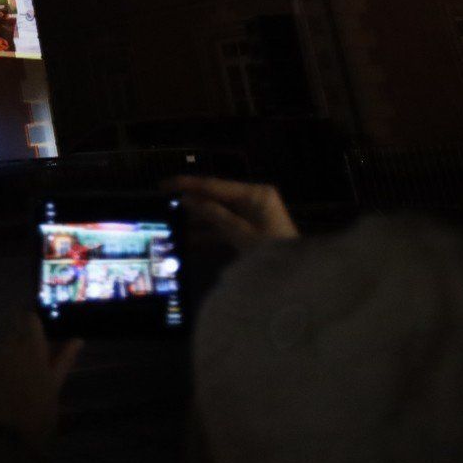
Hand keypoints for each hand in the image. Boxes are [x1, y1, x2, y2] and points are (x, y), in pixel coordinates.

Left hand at [0, 312, 80, 450]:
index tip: (32, 333)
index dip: (29, 324)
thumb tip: (78, 340)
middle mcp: (12, 344)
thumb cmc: (41, 410)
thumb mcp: (55, 384)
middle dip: (18, 346)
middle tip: (24, 370)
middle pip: (13, 334)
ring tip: (10, 384)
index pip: (29, 318)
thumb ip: (64, 358)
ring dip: (4, 359)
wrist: (12, 432)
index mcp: (34, 348)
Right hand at [166, 175, 298, 249]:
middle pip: (215, 198)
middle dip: (190, 202)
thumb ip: (213, 214)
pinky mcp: (250, 232)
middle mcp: (253, 200)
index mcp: (255, 194)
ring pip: (217, 214)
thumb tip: (186, 199)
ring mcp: (252, 216)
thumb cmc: (273, 251)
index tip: (164, 184)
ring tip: (171, 223)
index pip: (215, 185)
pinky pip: (224, 228)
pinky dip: (208, 234)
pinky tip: (188, 240)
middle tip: (163, 203)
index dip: (188, 184)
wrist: (299, 279)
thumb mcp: (241, 233)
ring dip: (197, 220)